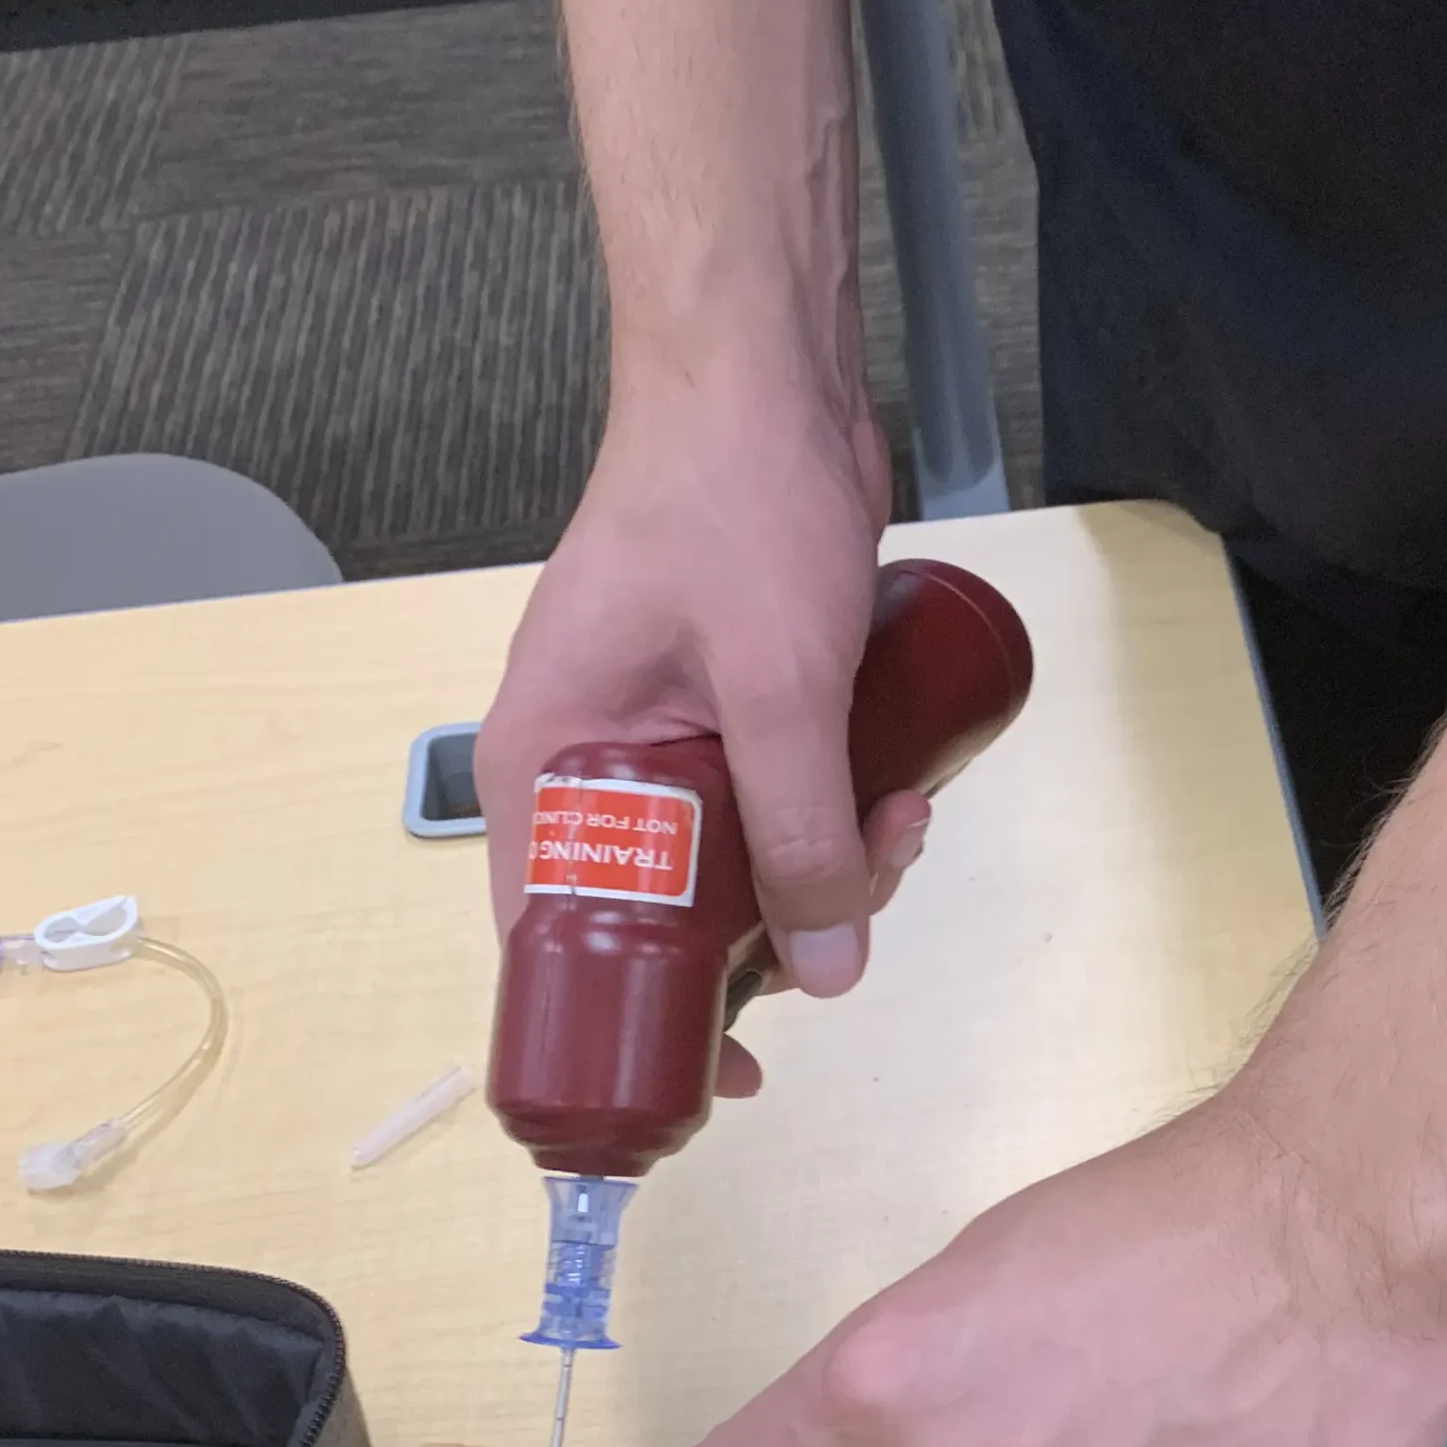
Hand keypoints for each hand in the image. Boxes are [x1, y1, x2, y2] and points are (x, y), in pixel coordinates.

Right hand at [477, 369, 924, 1009]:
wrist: (768, 373)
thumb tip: (829, 973)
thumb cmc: (733, 503)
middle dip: (776, 926)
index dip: (631, 1020)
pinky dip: (834, 813)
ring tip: (904, 820)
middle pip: (664, 912)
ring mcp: (658, 734)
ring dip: (827, 866)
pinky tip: (901, 792)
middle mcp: (586, 760)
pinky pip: (774, 801)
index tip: (721, 1073)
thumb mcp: (779, 686)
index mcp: (542, 764)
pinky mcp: (728, 707)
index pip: (550, 937)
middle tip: (863, 893)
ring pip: (737, 861)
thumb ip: (802, 831)